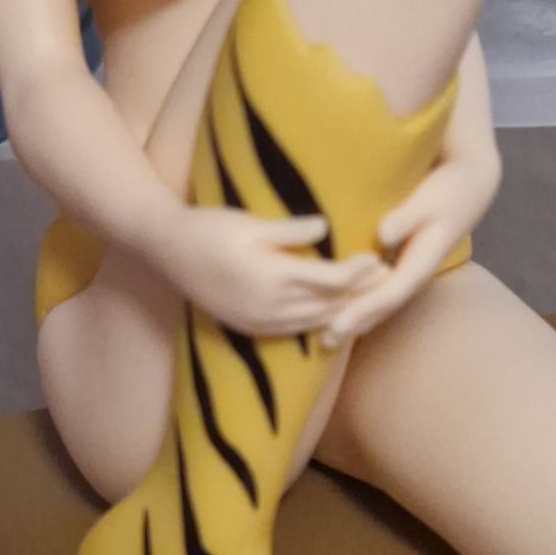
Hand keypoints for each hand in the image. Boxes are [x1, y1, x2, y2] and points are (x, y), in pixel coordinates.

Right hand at [151, 201, 386, 337]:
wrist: (166, 251)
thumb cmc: (210, 228)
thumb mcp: (251, 223)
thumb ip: (291, 231)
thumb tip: (327, 229)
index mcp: (274, 277)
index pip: (331, 281)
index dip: (359, 272)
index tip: (380, 259)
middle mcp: (270, 307)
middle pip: (329, 306)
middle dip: (360, 295)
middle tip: (389, 281)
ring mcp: (258, 321)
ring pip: (314, 323)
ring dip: (344, 312)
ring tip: (368, 298)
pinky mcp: (249, 327)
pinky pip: (294, 332)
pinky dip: (318, 324)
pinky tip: (332, 315)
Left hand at [321, 156, 496, 345]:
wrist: (470, 189)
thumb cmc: (446, 192)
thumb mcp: (427, 199)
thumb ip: (406, 217)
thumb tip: (383, 234)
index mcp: (421, 263)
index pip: (388, 295)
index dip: (362, 311)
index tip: (336, 326)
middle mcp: (416, 274)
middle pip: (383, 308)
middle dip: (355, 325)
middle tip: (324, 343)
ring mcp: (412, 273)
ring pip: (382, 304)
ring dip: (358, 321)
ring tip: (329, 338)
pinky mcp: (406, 267)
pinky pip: (382, 292)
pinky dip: (363, 306)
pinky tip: (343, 312)